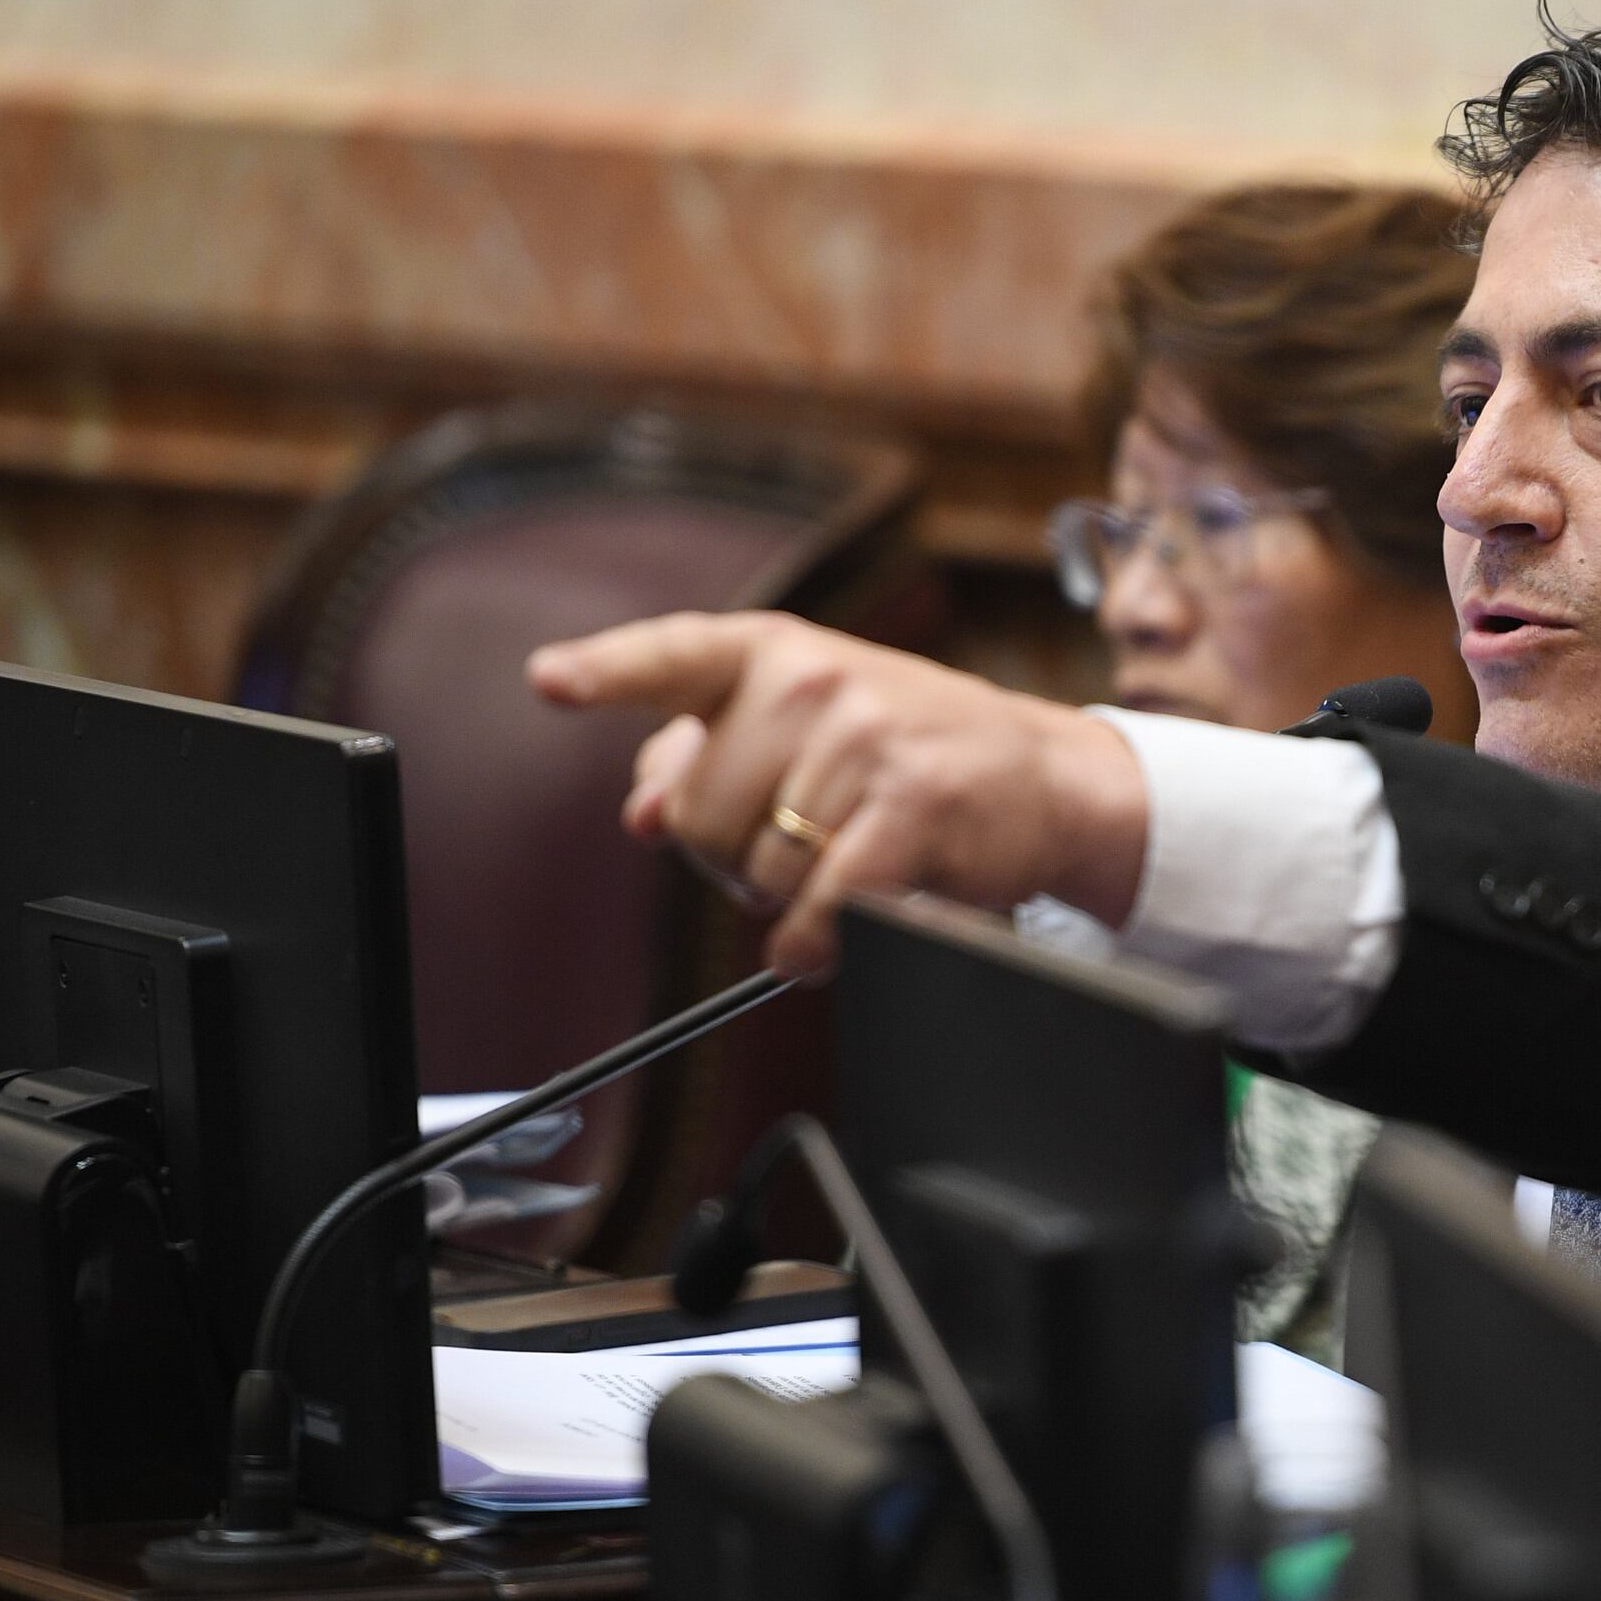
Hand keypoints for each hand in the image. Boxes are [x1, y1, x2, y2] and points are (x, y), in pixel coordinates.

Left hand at [527, 611, 1148, 975]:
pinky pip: (818, 910)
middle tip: (804, 846)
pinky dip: (817, 946)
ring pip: (758, 872)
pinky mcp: (911, 806)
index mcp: (778, 654)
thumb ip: (708, 758)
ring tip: (845, 870)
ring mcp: (866, 738)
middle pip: (697, 818)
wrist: (1052, 778)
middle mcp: (817, 681)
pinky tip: (838, 935)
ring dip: (789, 904)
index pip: (674, 656)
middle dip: (737, 859)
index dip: (606, 672)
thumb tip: (639, 812)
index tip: (548, 680)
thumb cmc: (918, 755)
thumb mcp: (811, 730)